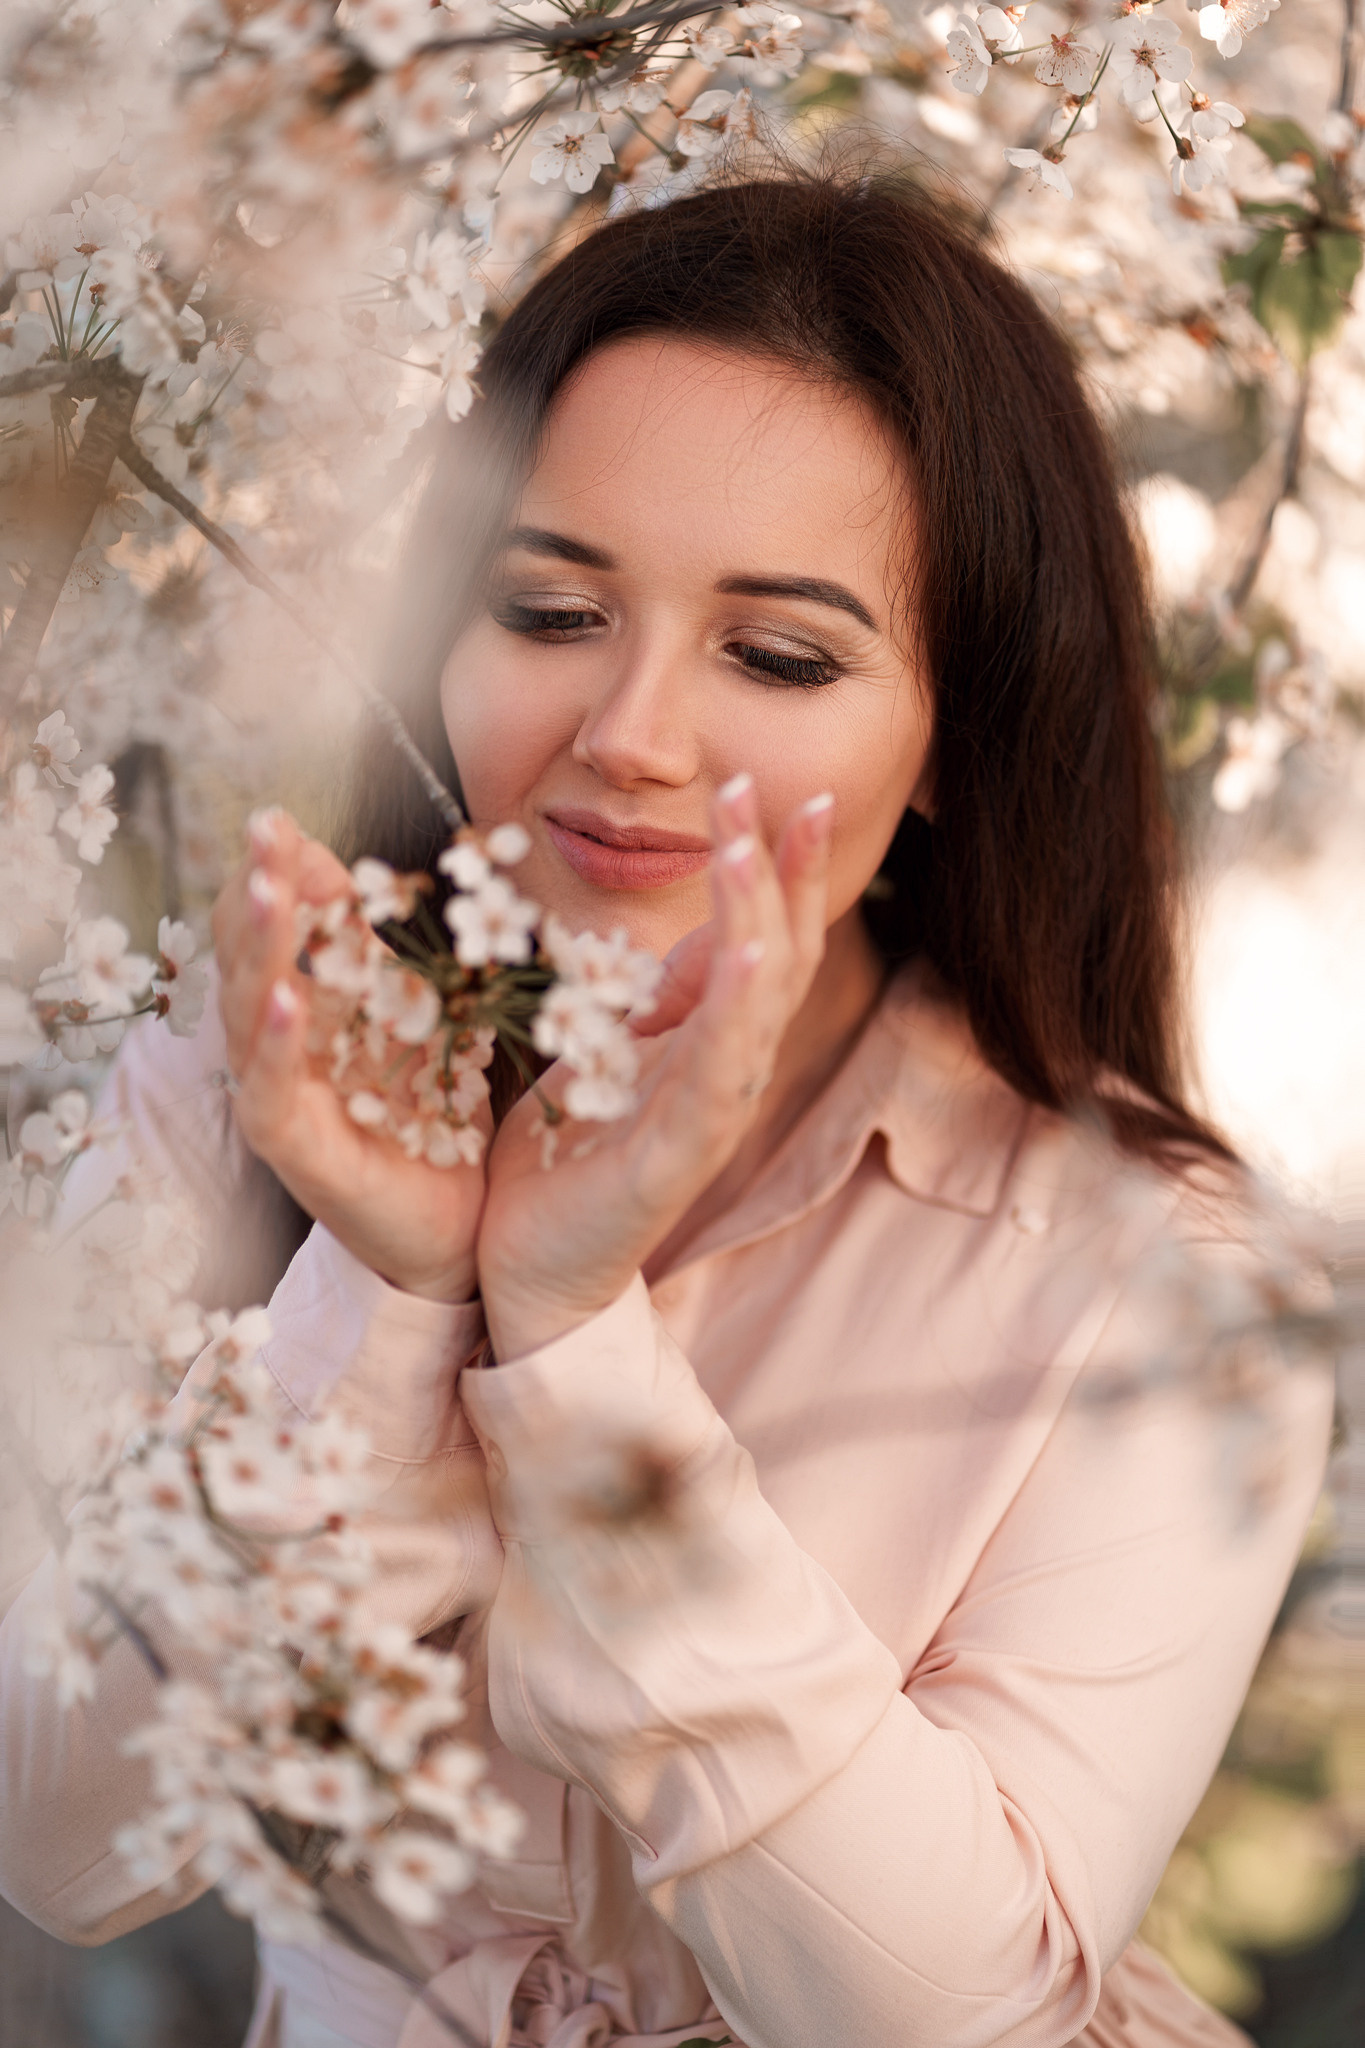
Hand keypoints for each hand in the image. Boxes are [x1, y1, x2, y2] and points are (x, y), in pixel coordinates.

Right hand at [211, 810, 486, 1302]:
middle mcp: (275, 1045)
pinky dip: (278, 1042)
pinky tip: (286, 998)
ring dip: (260, 945)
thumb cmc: (428, 1117)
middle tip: (264, 827)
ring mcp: (277, 1096)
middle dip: (258, 886)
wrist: (457, 1224)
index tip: (287, 821)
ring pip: (248, 1010)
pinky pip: (273, 1088)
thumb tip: (356, 873)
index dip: (281, 872)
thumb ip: (379, 952)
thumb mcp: (413, 1015)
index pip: (275, 923)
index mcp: (303, 1005)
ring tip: (264, 888)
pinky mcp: (293, 1147)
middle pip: (249, 952)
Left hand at [476, 778, 833, 1357]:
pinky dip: (736, 1013)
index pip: (762, 941)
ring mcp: (708, 1120)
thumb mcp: (614, 1047)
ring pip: (757, 1008)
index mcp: (709, 1046)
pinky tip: (745, 956)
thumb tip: (715, 927)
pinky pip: (717, 1078)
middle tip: (771, 789)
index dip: (777, 870)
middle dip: (778, 873)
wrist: (525, 1267)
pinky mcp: (674, 1162)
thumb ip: (670, 996)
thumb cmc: (567, 1158)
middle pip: (776, 959)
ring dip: (760, 921)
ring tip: (757, 848)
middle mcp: (726, 1077)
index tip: (777, 792)